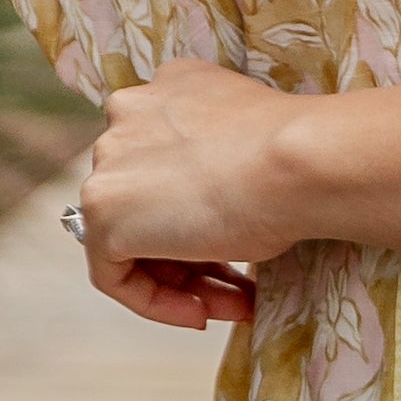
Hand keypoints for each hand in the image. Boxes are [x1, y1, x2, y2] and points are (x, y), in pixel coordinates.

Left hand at [78, 59, 301, 333]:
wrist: (298, 161)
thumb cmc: (297, 156)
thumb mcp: (251, 148)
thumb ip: (219, 166)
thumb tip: (218, 213)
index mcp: (170, 87)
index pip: (168, 162)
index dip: (204, 212)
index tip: (241, 245)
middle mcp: (128, 113)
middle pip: (148, 202)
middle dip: (195, 252)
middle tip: (240, 287)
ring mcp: (108, 160)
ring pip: (133, 240)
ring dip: (185, 281)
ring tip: (234, 306)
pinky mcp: (102, 211)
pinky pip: (115, 274)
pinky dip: (156, 302)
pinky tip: (204, 312)